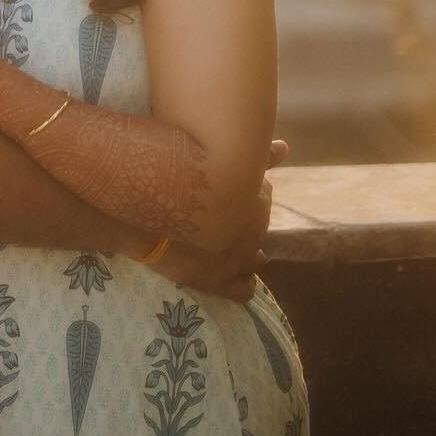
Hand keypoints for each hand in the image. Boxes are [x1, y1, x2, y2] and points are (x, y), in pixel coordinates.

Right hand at [140, 139, 284, 303]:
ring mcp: (240, 260)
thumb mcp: (224, 159)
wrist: (149, 208)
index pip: (263, 201)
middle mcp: (254, 232)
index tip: (226, 196)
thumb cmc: (183, 178)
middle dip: (244, 228)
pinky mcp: (222, 282)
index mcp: (257, 202)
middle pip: (259, 232)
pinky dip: (240, 281)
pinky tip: (224, 272)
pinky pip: (245, 289)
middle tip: (219, 221)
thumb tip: (286, 146)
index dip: (244, 199)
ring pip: (256, 261)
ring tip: (222, 247)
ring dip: (244, 254)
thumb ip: (260, 157)